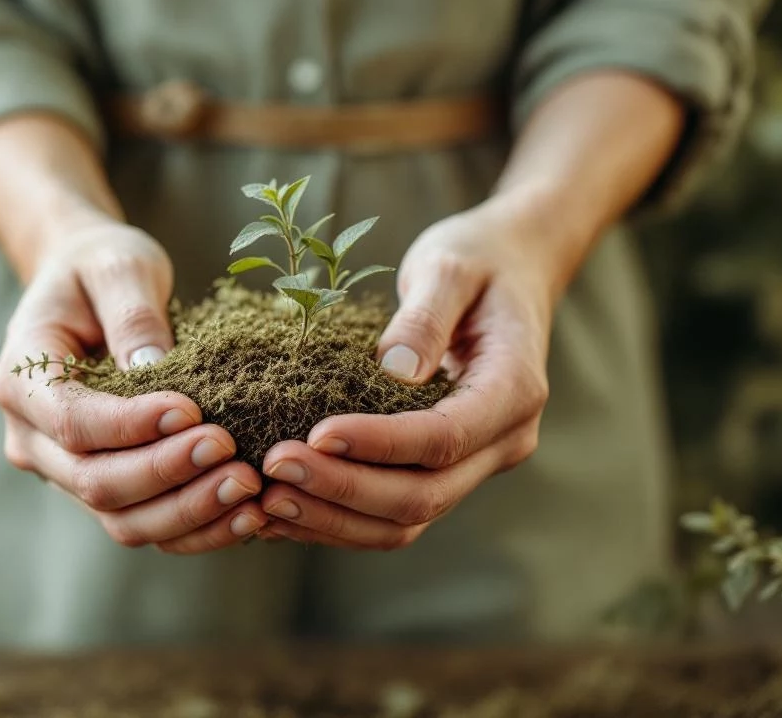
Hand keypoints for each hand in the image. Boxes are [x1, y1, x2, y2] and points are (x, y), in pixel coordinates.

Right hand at [0, 216, 267, 552]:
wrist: (85, 285)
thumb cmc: (99, 266)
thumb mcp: (117, 266)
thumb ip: (132, 313)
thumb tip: (156, 369)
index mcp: (20, 380)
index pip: (72, 422)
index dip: (131, 426)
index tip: (192, 410)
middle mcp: (31, 438)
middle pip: (95, 483)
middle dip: (167, 474)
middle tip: (231, 452)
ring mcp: (63, 471)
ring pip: (121, 520)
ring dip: (187, 512)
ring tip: (248, 487)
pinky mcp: (103, 486)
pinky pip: (146, 524)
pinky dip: (196, 528)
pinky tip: (247, 513)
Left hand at [258, 200, 555, 548]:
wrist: (511, 271)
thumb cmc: (478, 261)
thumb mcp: (450, 266)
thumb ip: (426, 314)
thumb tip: (395, 368)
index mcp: (514, 390)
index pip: (444, 438)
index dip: (379, 444)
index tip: (316, 433)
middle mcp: (503, 441)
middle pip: (423, 495)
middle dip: (343, 490)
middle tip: (273, 466)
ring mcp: (477, 464)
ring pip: (406, 520)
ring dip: (334, 519)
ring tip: (266, 499)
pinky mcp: (445, 471)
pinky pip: (392, 515)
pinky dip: (337, 519)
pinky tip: (283, 506)